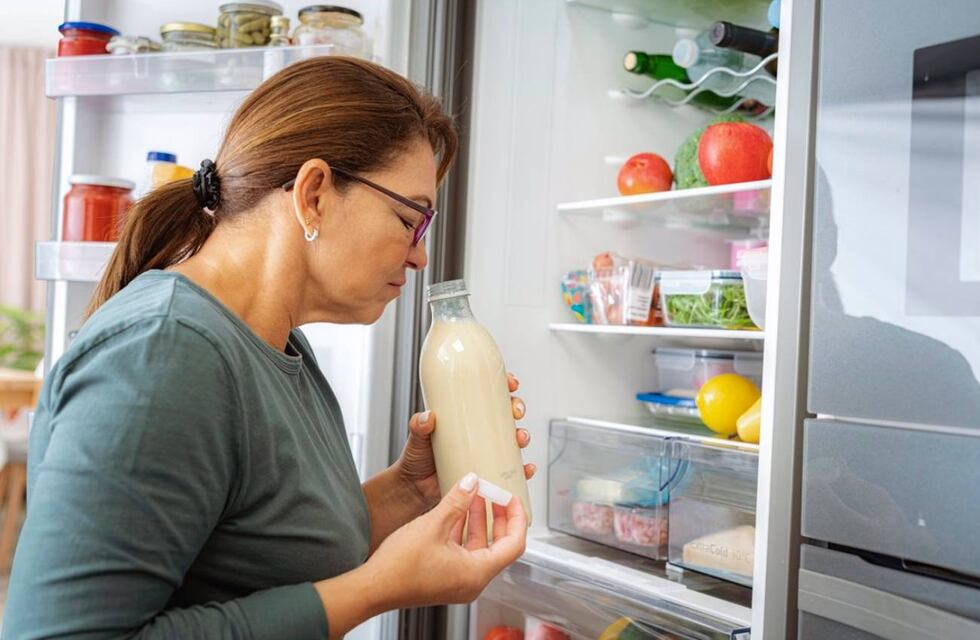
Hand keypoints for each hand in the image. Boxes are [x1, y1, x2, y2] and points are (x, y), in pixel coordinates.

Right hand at [363, 472, 527, 608]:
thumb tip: (472, 482)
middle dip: (499, 517)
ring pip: (480, 547)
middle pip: (500, 546)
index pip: (514, 544)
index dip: (517, 517)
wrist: (372, 588)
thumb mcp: (432, 525)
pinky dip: (464, 531)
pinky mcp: (446, 578)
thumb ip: (456, 501)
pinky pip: (464, 552)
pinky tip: (455, 511)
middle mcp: (472, 582)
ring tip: (475, 495)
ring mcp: (459, 581)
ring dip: (479, 521)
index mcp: (476, 573)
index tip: (512, 498)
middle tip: (496, 494)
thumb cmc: (398, 567)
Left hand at [395, 373, 534, 508]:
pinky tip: (526, 468)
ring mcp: (484, 451)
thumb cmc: (416, 459)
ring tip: (519, 439)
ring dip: (522, 436)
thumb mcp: (417, 437)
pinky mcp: (488, 472)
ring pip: (512, 439)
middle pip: (506, 414)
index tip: (510, 384)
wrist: (415, 489)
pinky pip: (511, 470)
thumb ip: (419, 426)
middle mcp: (478, 432)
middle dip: (516, 409)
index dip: (503, 386)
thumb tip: (428, 417)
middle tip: (515, 412)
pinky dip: (523, 469)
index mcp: (463, 416)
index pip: (487, 395)